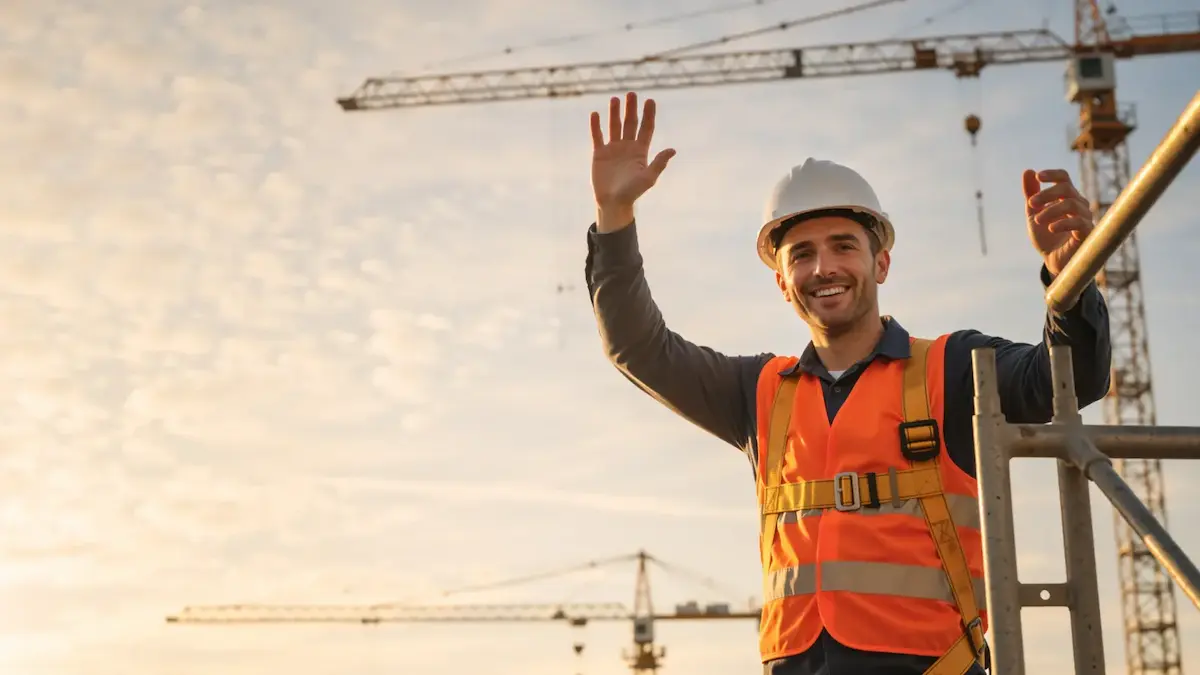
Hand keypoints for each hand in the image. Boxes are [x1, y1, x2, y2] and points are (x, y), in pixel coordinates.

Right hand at [590, 92, 675, 222]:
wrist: (613, 203)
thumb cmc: (633, 193)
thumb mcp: (648, 178)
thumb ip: (659, 163)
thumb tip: (673, 150)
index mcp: (641, 151)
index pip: (646, 128)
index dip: (649, 115)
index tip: (650, 100)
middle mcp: (628, 147)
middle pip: (630, 123)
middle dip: (631, 108)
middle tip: (632, 93)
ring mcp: (613, 149)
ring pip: (615, 126)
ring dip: (615, 113)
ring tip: (615, 99)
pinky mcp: (599, 154)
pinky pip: (598, 136)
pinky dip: (596, 125)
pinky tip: (596, 114)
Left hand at [1022, 168, 1094, 276]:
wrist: (1053, 261)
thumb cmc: (1047, 236)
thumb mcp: (1034, 214)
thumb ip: (1031, 194)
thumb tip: (1028, 171)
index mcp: (1066, 197)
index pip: (1064, 178)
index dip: (1053, 174)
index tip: (1038, 177)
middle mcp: (1079, 204)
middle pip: (1066, 188)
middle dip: (1046, 194)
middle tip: (1031, 204)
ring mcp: (1085, 218)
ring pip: (1072, 204)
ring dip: (1051, 210)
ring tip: (1037, 221)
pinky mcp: (1088, 233)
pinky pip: (1080, 222)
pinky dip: (1063, 223)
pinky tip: (1051, 228)